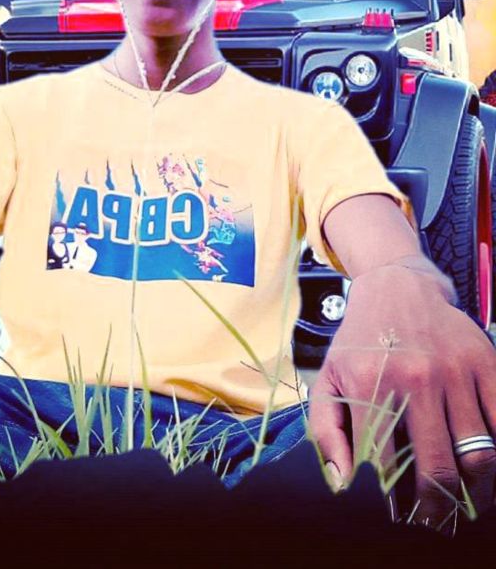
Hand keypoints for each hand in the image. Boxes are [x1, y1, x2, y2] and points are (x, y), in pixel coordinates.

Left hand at [308, 260, 495, 528]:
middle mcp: (414, 380)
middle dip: (439, 505)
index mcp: (370, 386)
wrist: (397, 286)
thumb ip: (326, 431)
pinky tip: (485, 458)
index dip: (397, 499)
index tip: (403, 514)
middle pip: (440, 468)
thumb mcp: (328, 377)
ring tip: (465, 495)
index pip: (388, 466)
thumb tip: (342, 483)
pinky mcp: (484, 361)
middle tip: (437, 518)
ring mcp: (453, 370)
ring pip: (479, 453)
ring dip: (474, 485)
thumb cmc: (360, 340)